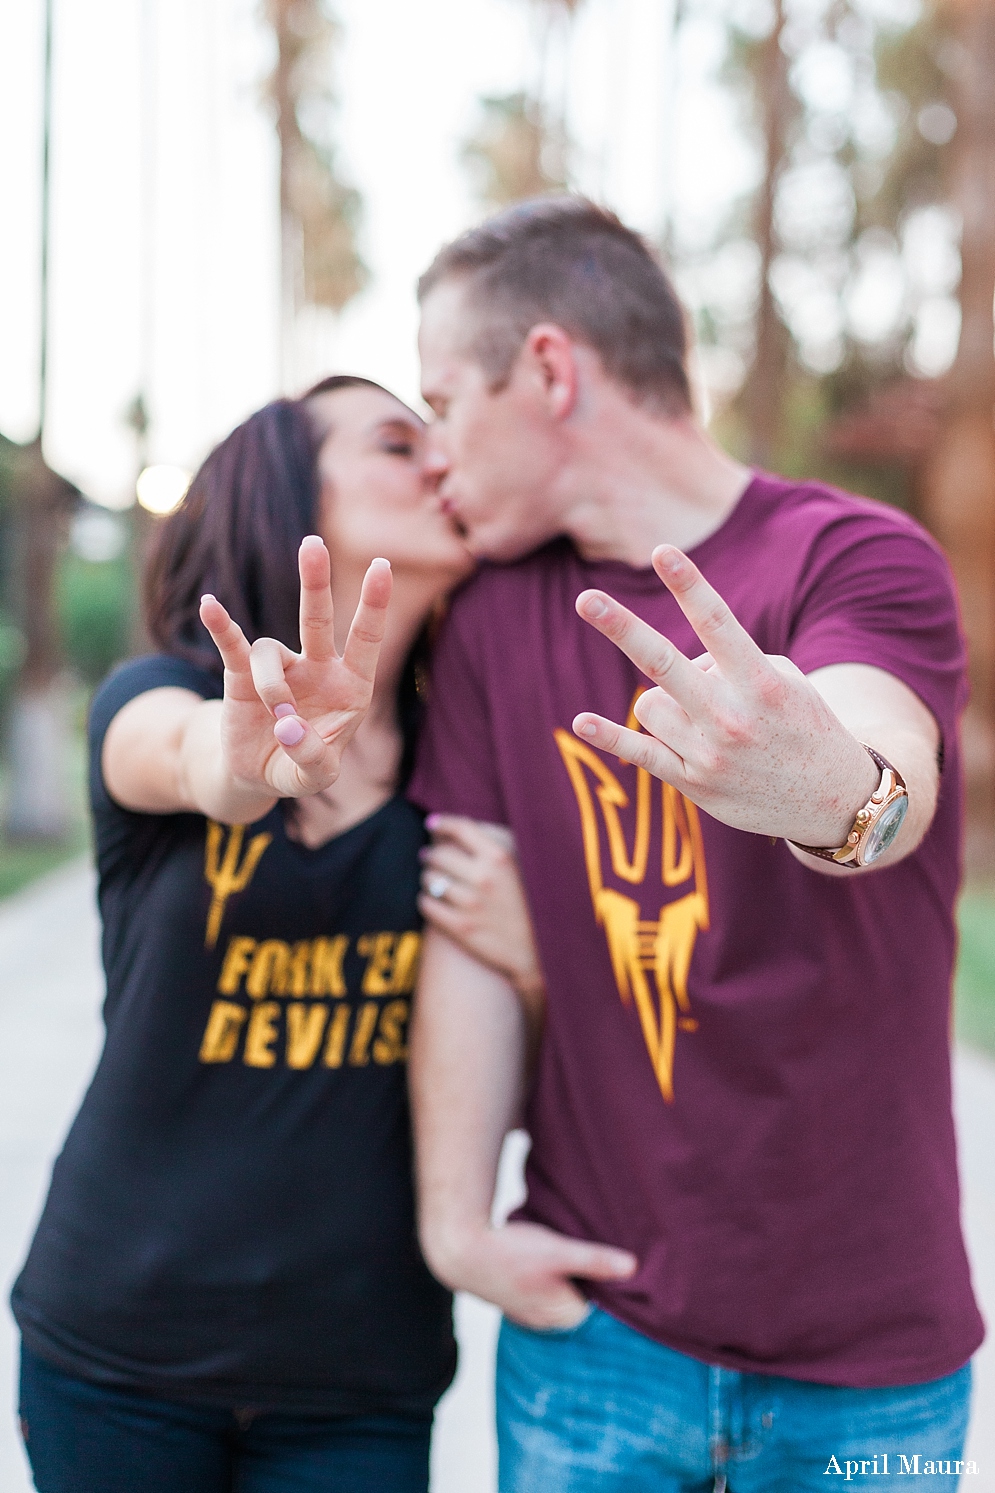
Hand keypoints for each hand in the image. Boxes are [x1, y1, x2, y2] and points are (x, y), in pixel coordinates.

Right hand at [200, 536, 391, 799]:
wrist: (259, 773)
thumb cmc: (299, 768)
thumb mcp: (315, 776)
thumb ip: (311, 756)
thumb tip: (286, 725)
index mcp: (350, 687)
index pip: (365, 639)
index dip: (374, 605)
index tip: (381, 565)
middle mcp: (317, 668)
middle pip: (318, 618)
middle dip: (314, 582)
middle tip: (312, 543)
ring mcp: (281, 668)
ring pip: (271, 654)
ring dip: (273, 687)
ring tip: (278, 719)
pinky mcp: (242, 674)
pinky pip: (232, 644)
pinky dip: (222, 626)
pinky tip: (210, 605)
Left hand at [418, 817, 544, 1007]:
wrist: (538, 948)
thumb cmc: (529, 900)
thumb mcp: (520, 864)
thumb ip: (493, 841)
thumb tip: (456, 827)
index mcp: (500, 858)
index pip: (460, 828)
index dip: (442, 822)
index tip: (433, 823)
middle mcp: (484, 878)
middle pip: (438, 854)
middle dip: (431, 854)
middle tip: (431, 857)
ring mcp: (471, 905)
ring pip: (429, 879)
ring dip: (429, 877)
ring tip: (435, 880)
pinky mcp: (460, 928)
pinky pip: (426, 904)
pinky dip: (426, 899)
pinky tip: (435, 900)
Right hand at [432, 1219, 636, 1329]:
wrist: (462, 1251)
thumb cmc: (511, 1253)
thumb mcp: (559, 1251)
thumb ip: (596, 1261)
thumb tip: (634, 1267)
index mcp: (565, 1316)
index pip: (602, 1308)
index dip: (609, 1287)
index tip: (617, 1269)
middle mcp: (548, 1322)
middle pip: (581, 1303)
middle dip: (589, 1285)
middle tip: (595, 1260)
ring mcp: (528, 1313)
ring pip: (560, 1298)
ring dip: (565, 1282)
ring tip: (566, 1259)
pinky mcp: (515, 1300)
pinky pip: (542, 1294)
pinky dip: (546, 1282)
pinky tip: (542, 1263)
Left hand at [572, 545, 875, 845]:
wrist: (832, 801)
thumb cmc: (803, 725)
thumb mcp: (785, 683)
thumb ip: (730, 663)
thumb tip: (676, 668)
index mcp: (761, 683)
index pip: (717, 623)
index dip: (688, 584)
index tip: (661, 551)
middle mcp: (731, 717)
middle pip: (662, 662)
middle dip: (621, 628)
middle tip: (585, 599)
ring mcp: (709, 753)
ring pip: (650, 703)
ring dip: (665, 699)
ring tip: (702, 717)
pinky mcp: (694, 783)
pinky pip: (640, 753)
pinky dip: (609, 737)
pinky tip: (581, 721)